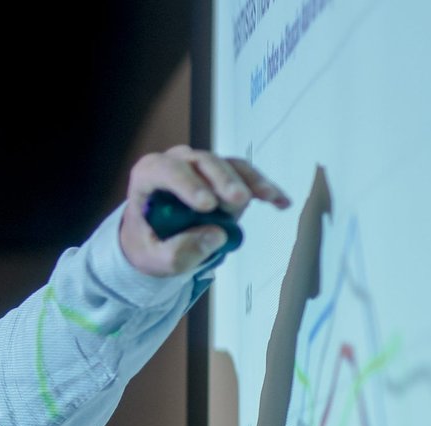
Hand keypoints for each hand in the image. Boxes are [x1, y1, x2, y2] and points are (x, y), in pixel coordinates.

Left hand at [118, 145, 290, 276]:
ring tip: (264, 198)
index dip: (187, 184)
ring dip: (246, 182)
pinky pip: (245, 174)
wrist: (156, 240)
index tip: (207, 205)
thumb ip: (178, 251)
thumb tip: (216, 235)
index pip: (166, 170)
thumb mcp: (154, 258)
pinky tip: (281, 202)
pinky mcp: (223, 174)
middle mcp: (176, 163)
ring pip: (227, 165)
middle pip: (202, 163)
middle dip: (222, 181)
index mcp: (149, 176)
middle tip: (238, 201)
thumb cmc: (150, 244)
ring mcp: (202, 166)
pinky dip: (263, 188)